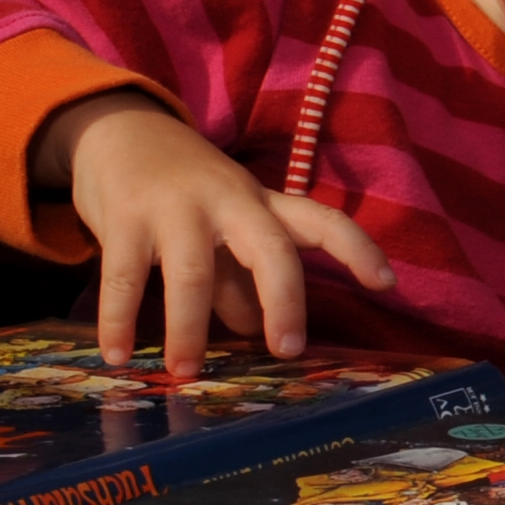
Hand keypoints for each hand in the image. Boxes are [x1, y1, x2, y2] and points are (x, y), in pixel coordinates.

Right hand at [37, 92, 397, 376]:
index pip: (323, 222)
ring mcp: (176, 207)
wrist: (118, 131)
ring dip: (189, 328)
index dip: (357, 250)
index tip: (387, 284)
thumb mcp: (223, 230)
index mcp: (262, 204)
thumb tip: (254, 330)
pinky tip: (117, 354)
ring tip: (185, 374)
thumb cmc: (184, 192)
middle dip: (285, 300)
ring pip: (193, 273)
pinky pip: (124, 277)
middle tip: (287, 351)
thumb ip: (237, 280)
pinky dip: (120, 320)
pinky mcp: (125, 217)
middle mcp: (229, 201)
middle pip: (271, 248)